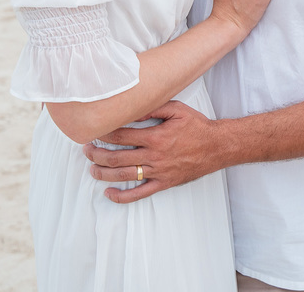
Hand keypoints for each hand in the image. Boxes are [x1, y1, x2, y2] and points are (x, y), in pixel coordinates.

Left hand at [83, 101, 223, 202]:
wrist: (217, 147)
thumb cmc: (197, 126)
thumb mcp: (178, 109)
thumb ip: (155, 107)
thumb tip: (134, 108)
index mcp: (155, 136)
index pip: (121, 135)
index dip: (104, 134)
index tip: (93, 131)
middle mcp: (154, 155)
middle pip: (116, 157)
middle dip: (97, 154)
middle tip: (86, 150)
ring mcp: (158, 171)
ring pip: (124, 175)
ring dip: (103, 173)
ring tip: (92, 168)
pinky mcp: (164, 183)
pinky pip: (140, 193)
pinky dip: (122, 196)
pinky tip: (110, 194)